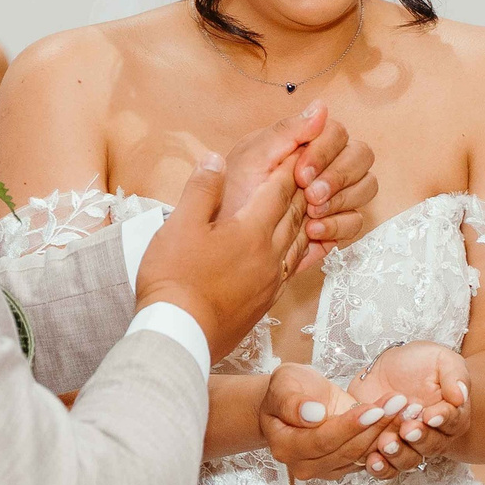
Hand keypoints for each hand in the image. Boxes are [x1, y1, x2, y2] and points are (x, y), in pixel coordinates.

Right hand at [137, 151, 304, 359]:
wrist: (180, 334)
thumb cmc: (175, 279)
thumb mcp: (180, 224)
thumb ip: (202, 189)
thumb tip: (216, 159)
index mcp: (250, 230)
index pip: (277, 191)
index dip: (286, 168)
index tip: (295, 150)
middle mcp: (269, 254)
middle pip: (294, 215)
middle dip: (302, 190)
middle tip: (309, 171)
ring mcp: (269, 281)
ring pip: (297, 242)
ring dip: (305, 220)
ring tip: (308, 206)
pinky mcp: (264, 302)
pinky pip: (292, 268)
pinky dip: (299, 251)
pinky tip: (294, 250)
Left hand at [219, 102, 376, 271]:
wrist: (224, 239)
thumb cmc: (233, 194)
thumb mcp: (252, 158)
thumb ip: (286, 131)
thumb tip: (321, 106)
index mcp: (306, 142)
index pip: (338, 133)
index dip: (326, 152)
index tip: (300, 174)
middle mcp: (326, 164)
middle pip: (361, 157)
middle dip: (339, 177)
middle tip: (311, 196)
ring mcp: (335, 194)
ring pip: (366, 187)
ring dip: (341, 201)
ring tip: (310, 216)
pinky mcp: (336, 224)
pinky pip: (356, 222)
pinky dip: (338, 226)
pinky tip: (312, 232)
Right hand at [257, 365, 393, 482]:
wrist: (294, 399)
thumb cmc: (286, 390)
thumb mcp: (283, 384)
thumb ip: (292, 402)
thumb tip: (313, 415)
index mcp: (286, 447)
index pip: (322, 440)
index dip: (350, 426)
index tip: (373, 409)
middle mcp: (305, 464)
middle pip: (347, 450)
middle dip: (375, 426)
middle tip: (398, 403)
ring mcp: (326, 468)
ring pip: (362, 454)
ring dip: (387, 432)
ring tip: (405, 407)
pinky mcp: (344, 465)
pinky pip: (369, 454)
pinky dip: (387, 436)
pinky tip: (402, 417)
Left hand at [347, 342, 468, 476]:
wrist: (388, 369)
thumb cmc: (420, 363)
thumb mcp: (440, 358)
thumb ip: (454, 374)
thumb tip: (461, 396)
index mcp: (452, 415)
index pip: (453, 421)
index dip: (443, 420)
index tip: (431, 415)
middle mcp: (434, 435)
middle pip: (432, 446)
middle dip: (419, 438)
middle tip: (407, 428)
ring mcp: (409, 446)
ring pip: (409, 460)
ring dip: (398, 454)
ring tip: (386, 442)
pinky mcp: (385, 451)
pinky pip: (387, 468)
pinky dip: (380, 468)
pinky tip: (372, 460)